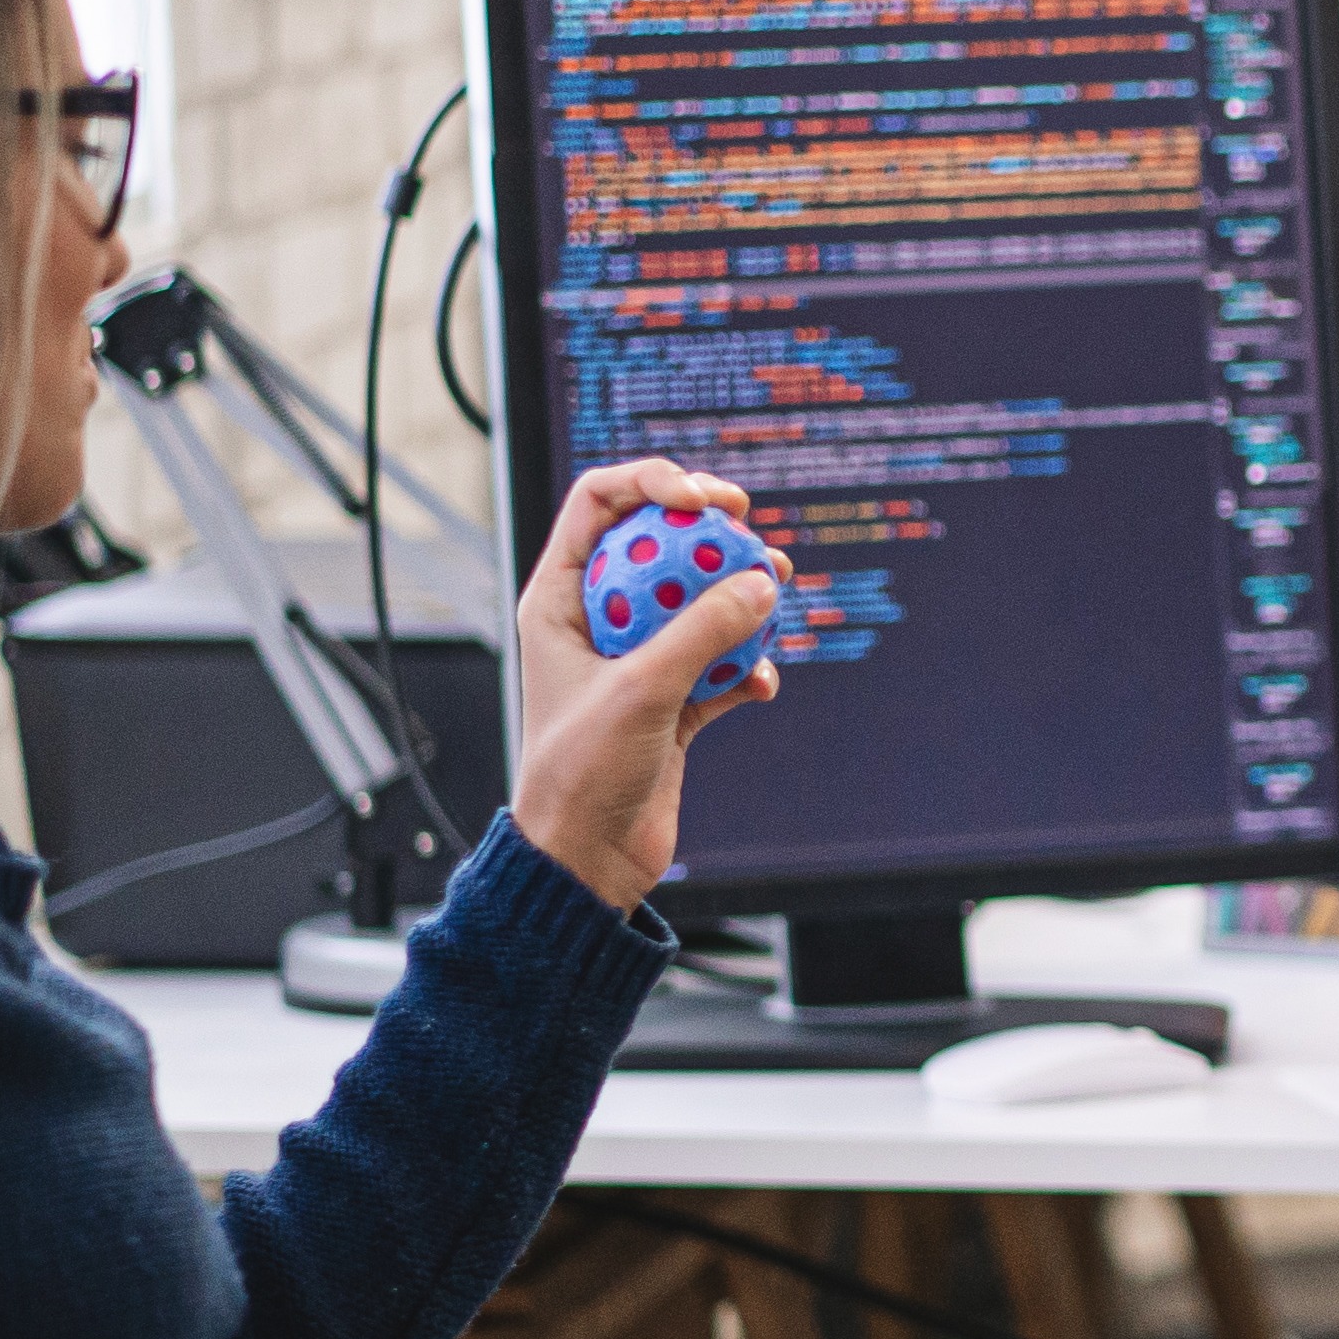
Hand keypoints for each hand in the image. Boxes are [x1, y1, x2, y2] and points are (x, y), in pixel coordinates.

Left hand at [511, 459, 789, 908]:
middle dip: (711, 532)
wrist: (587, 859)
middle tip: (750, 529)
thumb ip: (703, 631)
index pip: (600, 504)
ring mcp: (638, 660)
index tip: (704, 494)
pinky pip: (721, 663)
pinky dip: (747, 668)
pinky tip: (762, 686)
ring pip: (699, 600)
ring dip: (743, 595)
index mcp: (560, 599)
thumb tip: (762, 583)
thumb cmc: (583, 772)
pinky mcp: (674, 702)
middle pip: (661, 542)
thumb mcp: (642, 691)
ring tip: (779, 591)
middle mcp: (598, 620)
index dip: (652, 480)